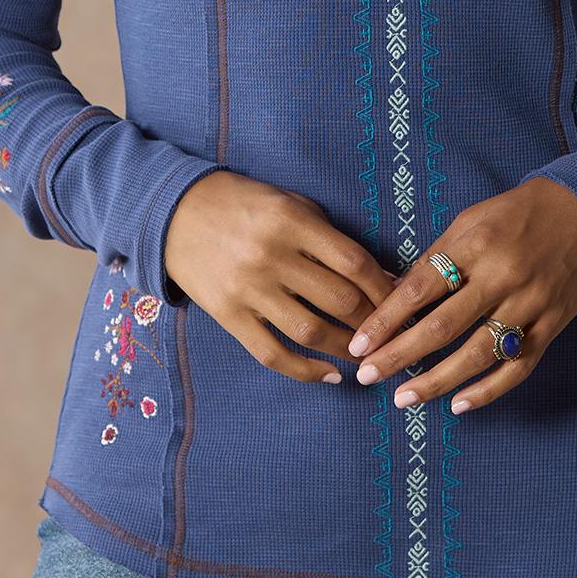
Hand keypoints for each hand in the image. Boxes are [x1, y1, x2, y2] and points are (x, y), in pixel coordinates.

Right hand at [163, 169, 402, 384]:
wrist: (175, 212)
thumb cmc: (243, 203)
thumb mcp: (289, 202)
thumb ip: (328, 235)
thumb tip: (378, 275)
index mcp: (292, 220)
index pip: (354, 262)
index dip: (384, 287)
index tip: (401, 302)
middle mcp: (273, 255)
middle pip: (339, 300)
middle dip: (373, 321)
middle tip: (389, 332)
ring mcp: (249, 288)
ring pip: (311, 331)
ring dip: (346, 349)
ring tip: (365, 356)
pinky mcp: (228, 315)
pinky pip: (272, 353)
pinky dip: (305, 371)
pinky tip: (329, 376)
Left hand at [342, 177, 576, 413]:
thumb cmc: (520, 212)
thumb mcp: (472, 220)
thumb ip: (437, 256)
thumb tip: (395, 292)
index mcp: (476, 244)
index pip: (420, 288)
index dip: (386, 319)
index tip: (359, 342)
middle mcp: (501, 276)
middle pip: (443, 326)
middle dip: (400, 355)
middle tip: (368, 376)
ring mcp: (530, 304)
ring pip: (478, 353)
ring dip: (438, 381)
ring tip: (405, 399)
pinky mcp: (553, 325)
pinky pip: (518, 367)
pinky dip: (489, 390)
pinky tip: (460, 405)